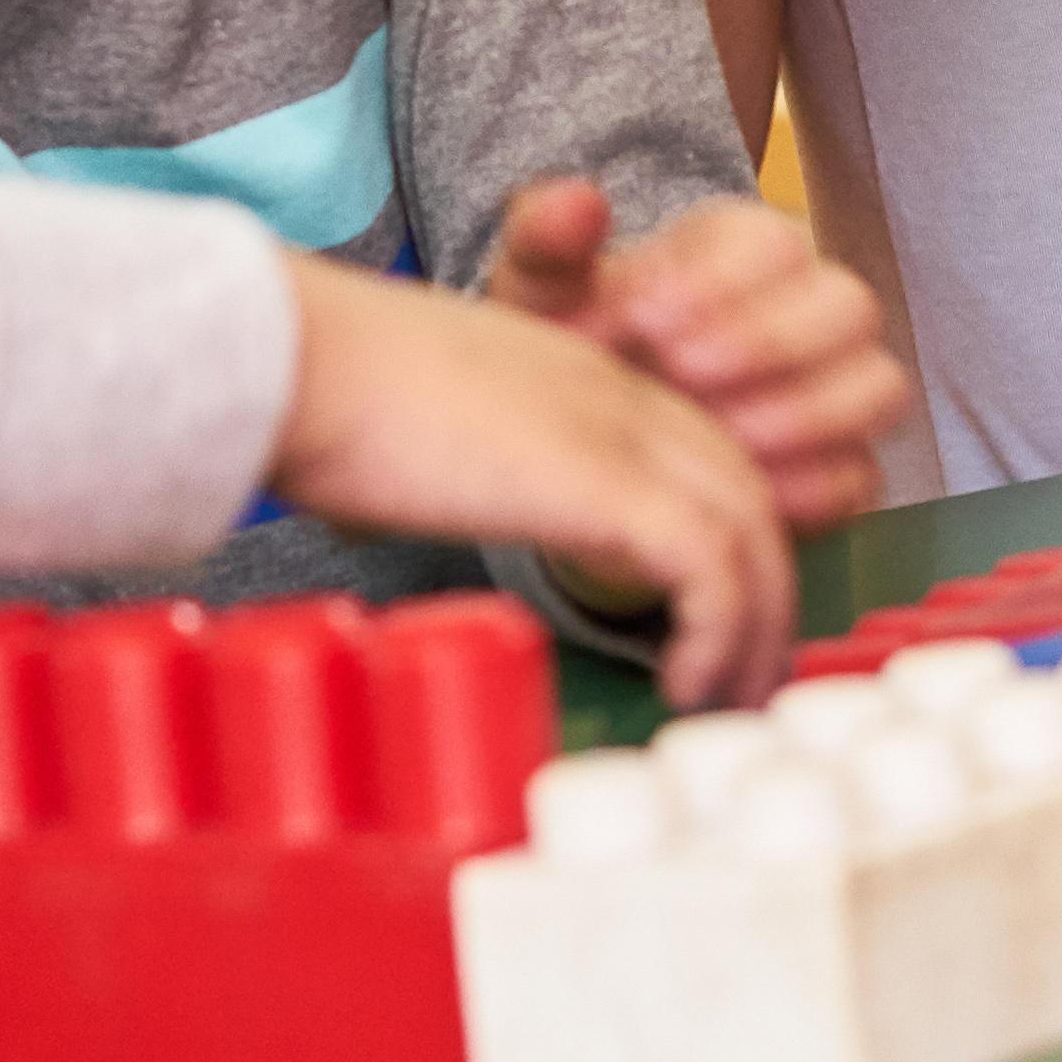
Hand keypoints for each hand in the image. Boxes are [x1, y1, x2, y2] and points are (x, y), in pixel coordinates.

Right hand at [262, 248, 794, 696]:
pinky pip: (713, 564)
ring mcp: (621, 431)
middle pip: (747, 493)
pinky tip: (684, 682)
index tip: (709, 625)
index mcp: (581, 379)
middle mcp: (619, 395)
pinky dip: (722, 631)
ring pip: (751, 531)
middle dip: (763, 594)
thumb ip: (442, 466)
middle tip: (745, 681)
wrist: (298, 360)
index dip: (723, 543)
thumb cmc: (320, 397)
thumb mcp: (419, 433)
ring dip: (755, 630)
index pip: (701, 456)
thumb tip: (397, 524)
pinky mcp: (609, 481)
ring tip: (725, 702)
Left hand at [475, 175, 906, 530]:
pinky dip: (811, 485)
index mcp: (746, 251)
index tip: (642, 319)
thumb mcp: (543, 292)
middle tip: (682, 372)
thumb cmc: (576, 349)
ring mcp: (836, 392)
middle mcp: (809, 312)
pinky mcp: (841, 470)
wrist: (583, 445)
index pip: (774, 242)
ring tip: (718, 435)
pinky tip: (741, 490)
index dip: (718, 279)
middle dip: (770, 340)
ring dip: (804, 411)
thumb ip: (549, 240)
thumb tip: (579, 202)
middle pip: (849, 305)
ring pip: (878, 386)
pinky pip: (862, 477)